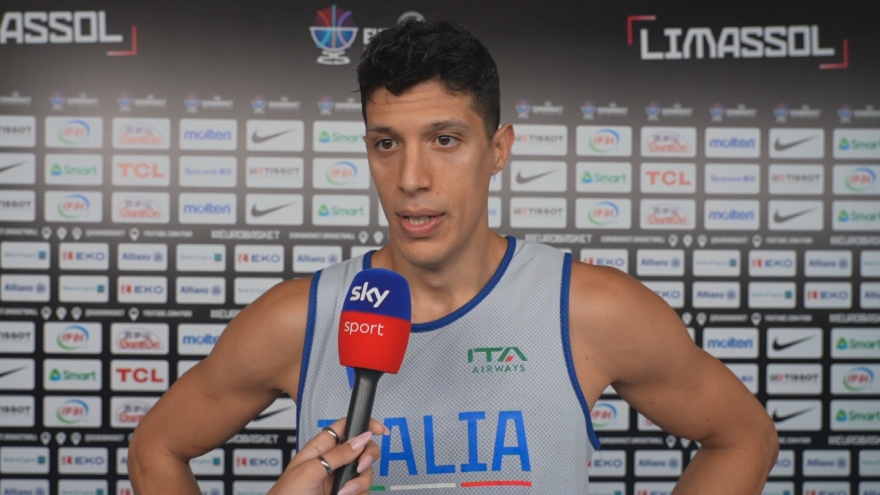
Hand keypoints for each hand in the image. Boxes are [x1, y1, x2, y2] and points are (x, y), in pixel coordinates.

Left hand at [268, 418, 385, 494]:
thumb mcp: (310, 471)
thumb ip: (336, 454)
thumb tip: (361, 438)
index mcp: (321, 447)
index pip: (347, 426)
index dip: (364, 423)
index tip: (380, 430)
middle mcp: (333, 461)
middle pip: (363, 449)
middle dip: (367, 458)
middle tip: (360, 466)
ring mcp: (340, 479)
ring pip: (365, 473)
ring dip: (360, 483)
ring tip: (344, 492)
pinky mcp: (346, 493)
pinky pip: (364, 490)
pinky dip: (359, 494)